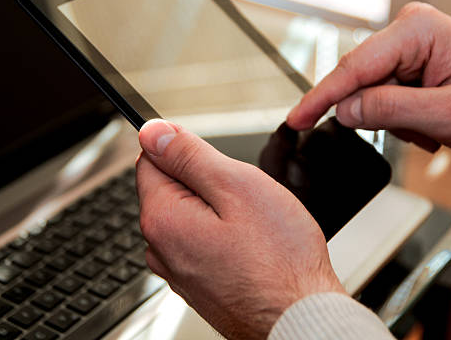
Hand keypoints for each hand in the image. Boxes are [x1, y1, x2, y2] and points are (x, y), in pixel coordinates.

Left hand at [136, 119, 344, 338]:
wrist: (299, 318)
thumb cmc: (279, 260)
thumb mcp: (238, 186)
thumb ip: (189, 156)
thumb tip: (153, 133)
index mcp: (163, 219)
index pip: (150, 159)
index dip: (186, 151)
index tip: (217, 165)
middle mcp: (161, 249)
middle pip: (172, 188)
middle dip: (207, 183)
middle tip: (245, 200)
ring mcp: (179, 270)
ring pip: (192, 216)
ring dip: (219, 210)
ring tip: (252, 227)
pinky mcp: (198, 283)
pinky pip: (204, 243)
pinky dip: (225, 236)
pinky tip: (252, 247)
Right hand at [287, 2, 450, 154]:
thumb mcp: (445, 114)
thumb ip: (389, 111)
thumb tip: (345, 111)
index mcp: (417, 30)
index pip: (355, 67)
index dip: (322, 97)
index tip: (296, 119)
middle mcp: (409, 30)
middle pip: (362, 80)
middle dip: (379, 114)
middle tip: (415, 130)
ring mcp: (409, 44)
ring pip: (372, 92)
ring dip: (395, 118)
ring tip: (430, 127)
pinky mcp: (410, 59)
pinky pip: (385, 92)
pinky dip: (402, 115)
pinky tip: (428, 120)